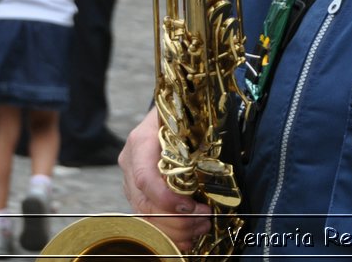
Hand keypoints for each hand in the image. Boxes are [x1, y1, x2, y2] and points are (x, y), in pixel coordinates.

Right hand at [120, 110, 210, 250]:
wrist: (165, 113)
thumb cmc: (181, 113)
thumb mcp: (187, 117)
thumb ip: (197, 135)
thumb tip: (221, 156)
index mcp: (141, 141)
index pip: (145, 177)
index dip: (166, 198)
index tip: (191, 206)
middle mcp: (131, 163)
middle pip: (146, 203)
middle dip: (177, 219)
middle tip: (205, 222)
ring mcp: (130, 181)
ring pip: (146, 216)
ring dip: (174, 229)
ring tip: (200, 229)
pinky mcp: (136, 194)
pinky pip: (147, 218)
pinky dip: (167, 232)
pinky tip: (186, 239)